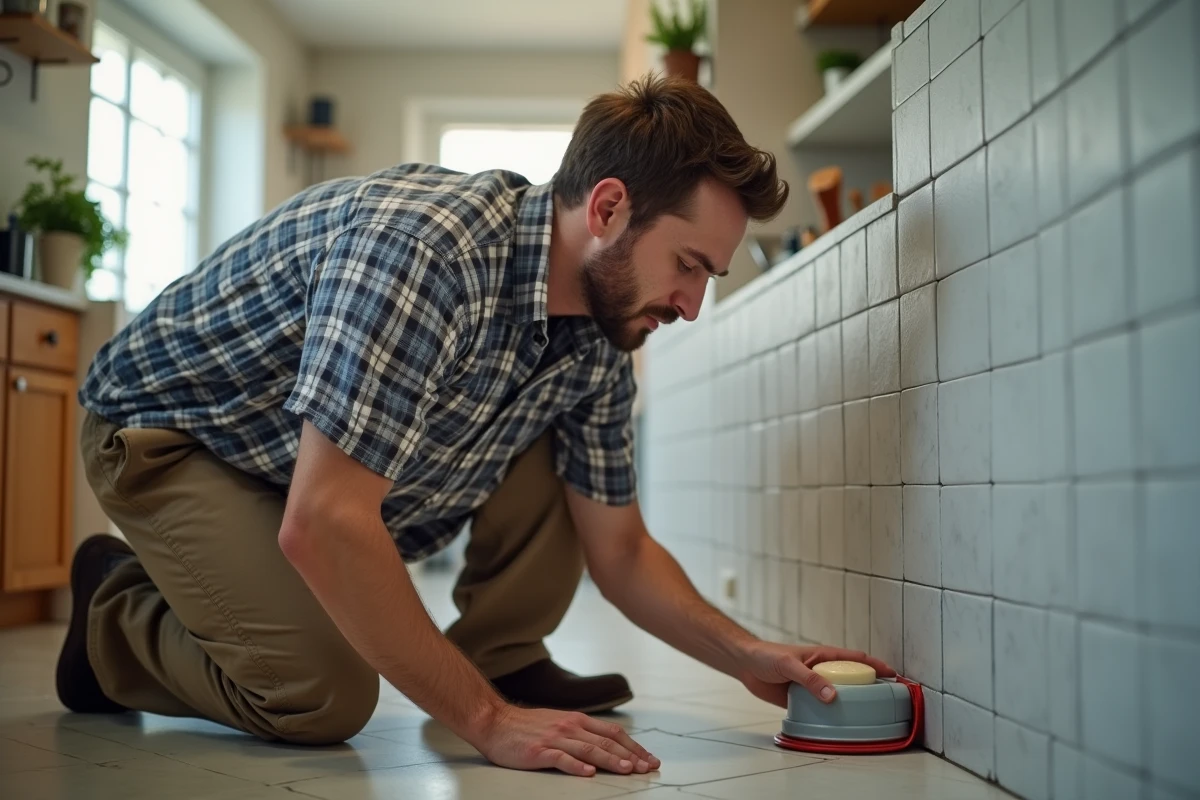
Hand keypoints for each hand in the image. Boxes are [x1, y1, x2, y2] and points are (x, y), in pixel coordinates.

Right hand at [475, 705, 660, 777]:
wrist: (496, 722)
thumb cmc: (527, 726)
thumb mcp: (560, 723)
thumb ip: (581, 732)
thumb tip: (607, 745)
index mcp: (577, 720)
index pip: (612, 733)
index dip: (633, 746)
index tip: (649, 758)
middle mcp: (570, 727)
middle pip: (606, 741)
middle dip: (630, 755)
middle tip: (648, 767)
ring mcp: (555, 738)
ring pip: (589, 750)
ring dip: (611, 760)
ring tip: (628, 769)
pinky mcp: (539, 751)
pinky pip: (561, 759)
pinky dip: (577, 766)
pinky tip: (589, 773)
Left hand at [737, 643, 895, 707]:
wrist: (745, 665)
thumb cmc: (766, 655)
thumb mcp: (789, 664)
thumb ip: (809, 679)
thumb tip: (832, 695)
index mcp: (823, 656)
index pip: (856, 659)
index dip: (876, 665)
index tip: (894, 675)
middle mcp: (822, 670)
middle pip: (851, 679)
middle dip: (869, 687)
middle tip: (886, 701)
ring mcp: (813, 685)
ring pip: (838, 695)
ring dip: (850, 703)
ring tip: (866, 717)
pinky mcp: (803, 699)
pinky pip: (821, 709)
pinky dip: (830, 716)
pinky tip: (838, 726)